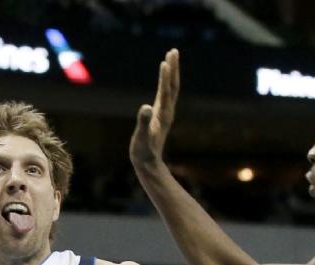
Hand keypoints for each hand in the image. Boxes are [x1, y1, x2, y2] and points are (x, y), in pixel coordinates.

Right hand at [130, 48, 178, 167]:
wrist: (149, 164)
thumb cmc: (143, 152)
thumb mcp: (141, 138)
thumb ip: (143, 123)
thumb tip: (145, 107)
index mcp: (162, 115)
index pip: (165, 91)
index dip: (165, 77)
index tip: (165, 62)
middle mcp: (167, 111)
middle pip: (173, 86)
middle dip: (173, 68)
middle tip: (174, 51)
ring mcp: (165, 113)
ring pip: (171, 89)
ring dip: (171, 73)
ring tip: (170, 57)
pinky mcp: (161, 115)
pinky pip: (166, 94)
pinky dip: (166, 82)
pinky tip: (164, 78)